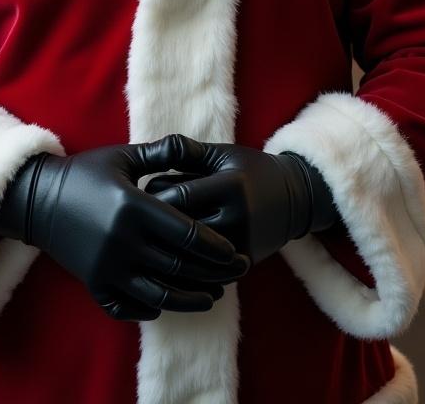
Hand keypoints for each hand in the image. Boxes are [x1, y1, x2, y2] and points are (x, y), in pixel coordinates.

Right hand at [0, 135, 249, 321]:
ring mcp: (107, 267)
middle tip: (239, 272)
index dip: (215, 246)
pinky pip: (130, 307)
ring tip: (214, 295)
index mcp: (133, 207)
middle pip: (180, 266)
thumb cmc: (87, 172)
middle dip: (214, 272)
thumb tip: (196, 146)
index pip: (186, 233)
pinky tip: (170, 303)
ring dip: (192, 298)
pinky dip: (153, 309)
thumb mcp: (124, 157)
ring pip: (161, 294)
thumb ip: (162, 153)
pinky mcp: (94, 284)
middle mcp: (122, 242)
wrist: (39, 199)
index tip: (234, 251)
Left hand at [146, 142, 341, 265]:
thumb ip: (187, 152)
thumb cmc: (249, 170)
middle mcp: (238, 218)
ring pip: (191, 259)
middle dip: (153, 229)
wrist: (293, 199)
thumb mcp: (222, 154)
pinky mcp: (244, 265)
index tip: (133, 198)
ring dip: (164, 256)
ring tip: (143, 247)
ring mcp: (242, 245)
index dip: (151, 199)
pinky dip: (184, 274)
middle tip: (131, 226)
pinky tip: (164, 267)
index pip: (179, 197)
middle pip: (182, 231)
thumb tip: (149, 151)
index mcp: (229, 186)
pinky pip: (206, 275)